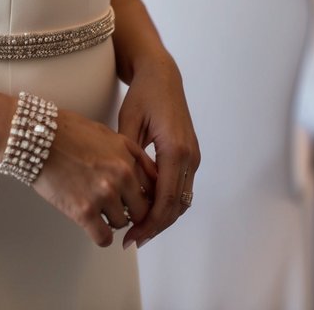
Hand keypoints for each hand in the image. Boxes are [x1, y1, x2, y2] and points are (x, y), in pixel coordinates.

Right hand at [32, 109, 158, 247]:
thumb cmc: (66, 131)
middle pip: (141, 210)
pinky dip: (100, 235)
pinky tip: (92, 224)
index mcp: (127, 156)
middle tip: (116, 206)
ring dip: (110, 219)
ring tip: (95, 205)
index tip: (137, 201)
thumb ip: (131, 154)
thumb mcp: (107, 134)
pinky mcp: (83, 211)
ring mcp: (103, 194)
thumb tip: (148, 176)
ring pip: (121, 223)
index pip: (152, 188)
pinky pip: (103, 238)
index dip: (144, 196)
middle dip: (130, 210)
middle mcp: (120, 176)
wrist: (36, 137)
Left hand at [117, 51, 199, 248]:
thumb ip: (127, 156)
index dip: (149, 223)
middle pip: (176, 206)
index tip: (131, 236)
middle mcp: (190, 156)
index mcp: (175, 150)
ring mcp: (193, 156)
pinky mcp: (190, 154)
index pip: (166, 200)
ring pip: (182, 200)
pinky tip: (146, 207)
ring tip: (137, 228)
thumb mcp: (128, 122)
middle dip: (155, 226)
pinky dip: (167, 202)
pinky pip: (181, 187)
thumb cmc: (143, 94)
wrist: (161, 74)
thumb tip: (120, 189)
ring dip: (162, 217)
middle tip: (132, 239)